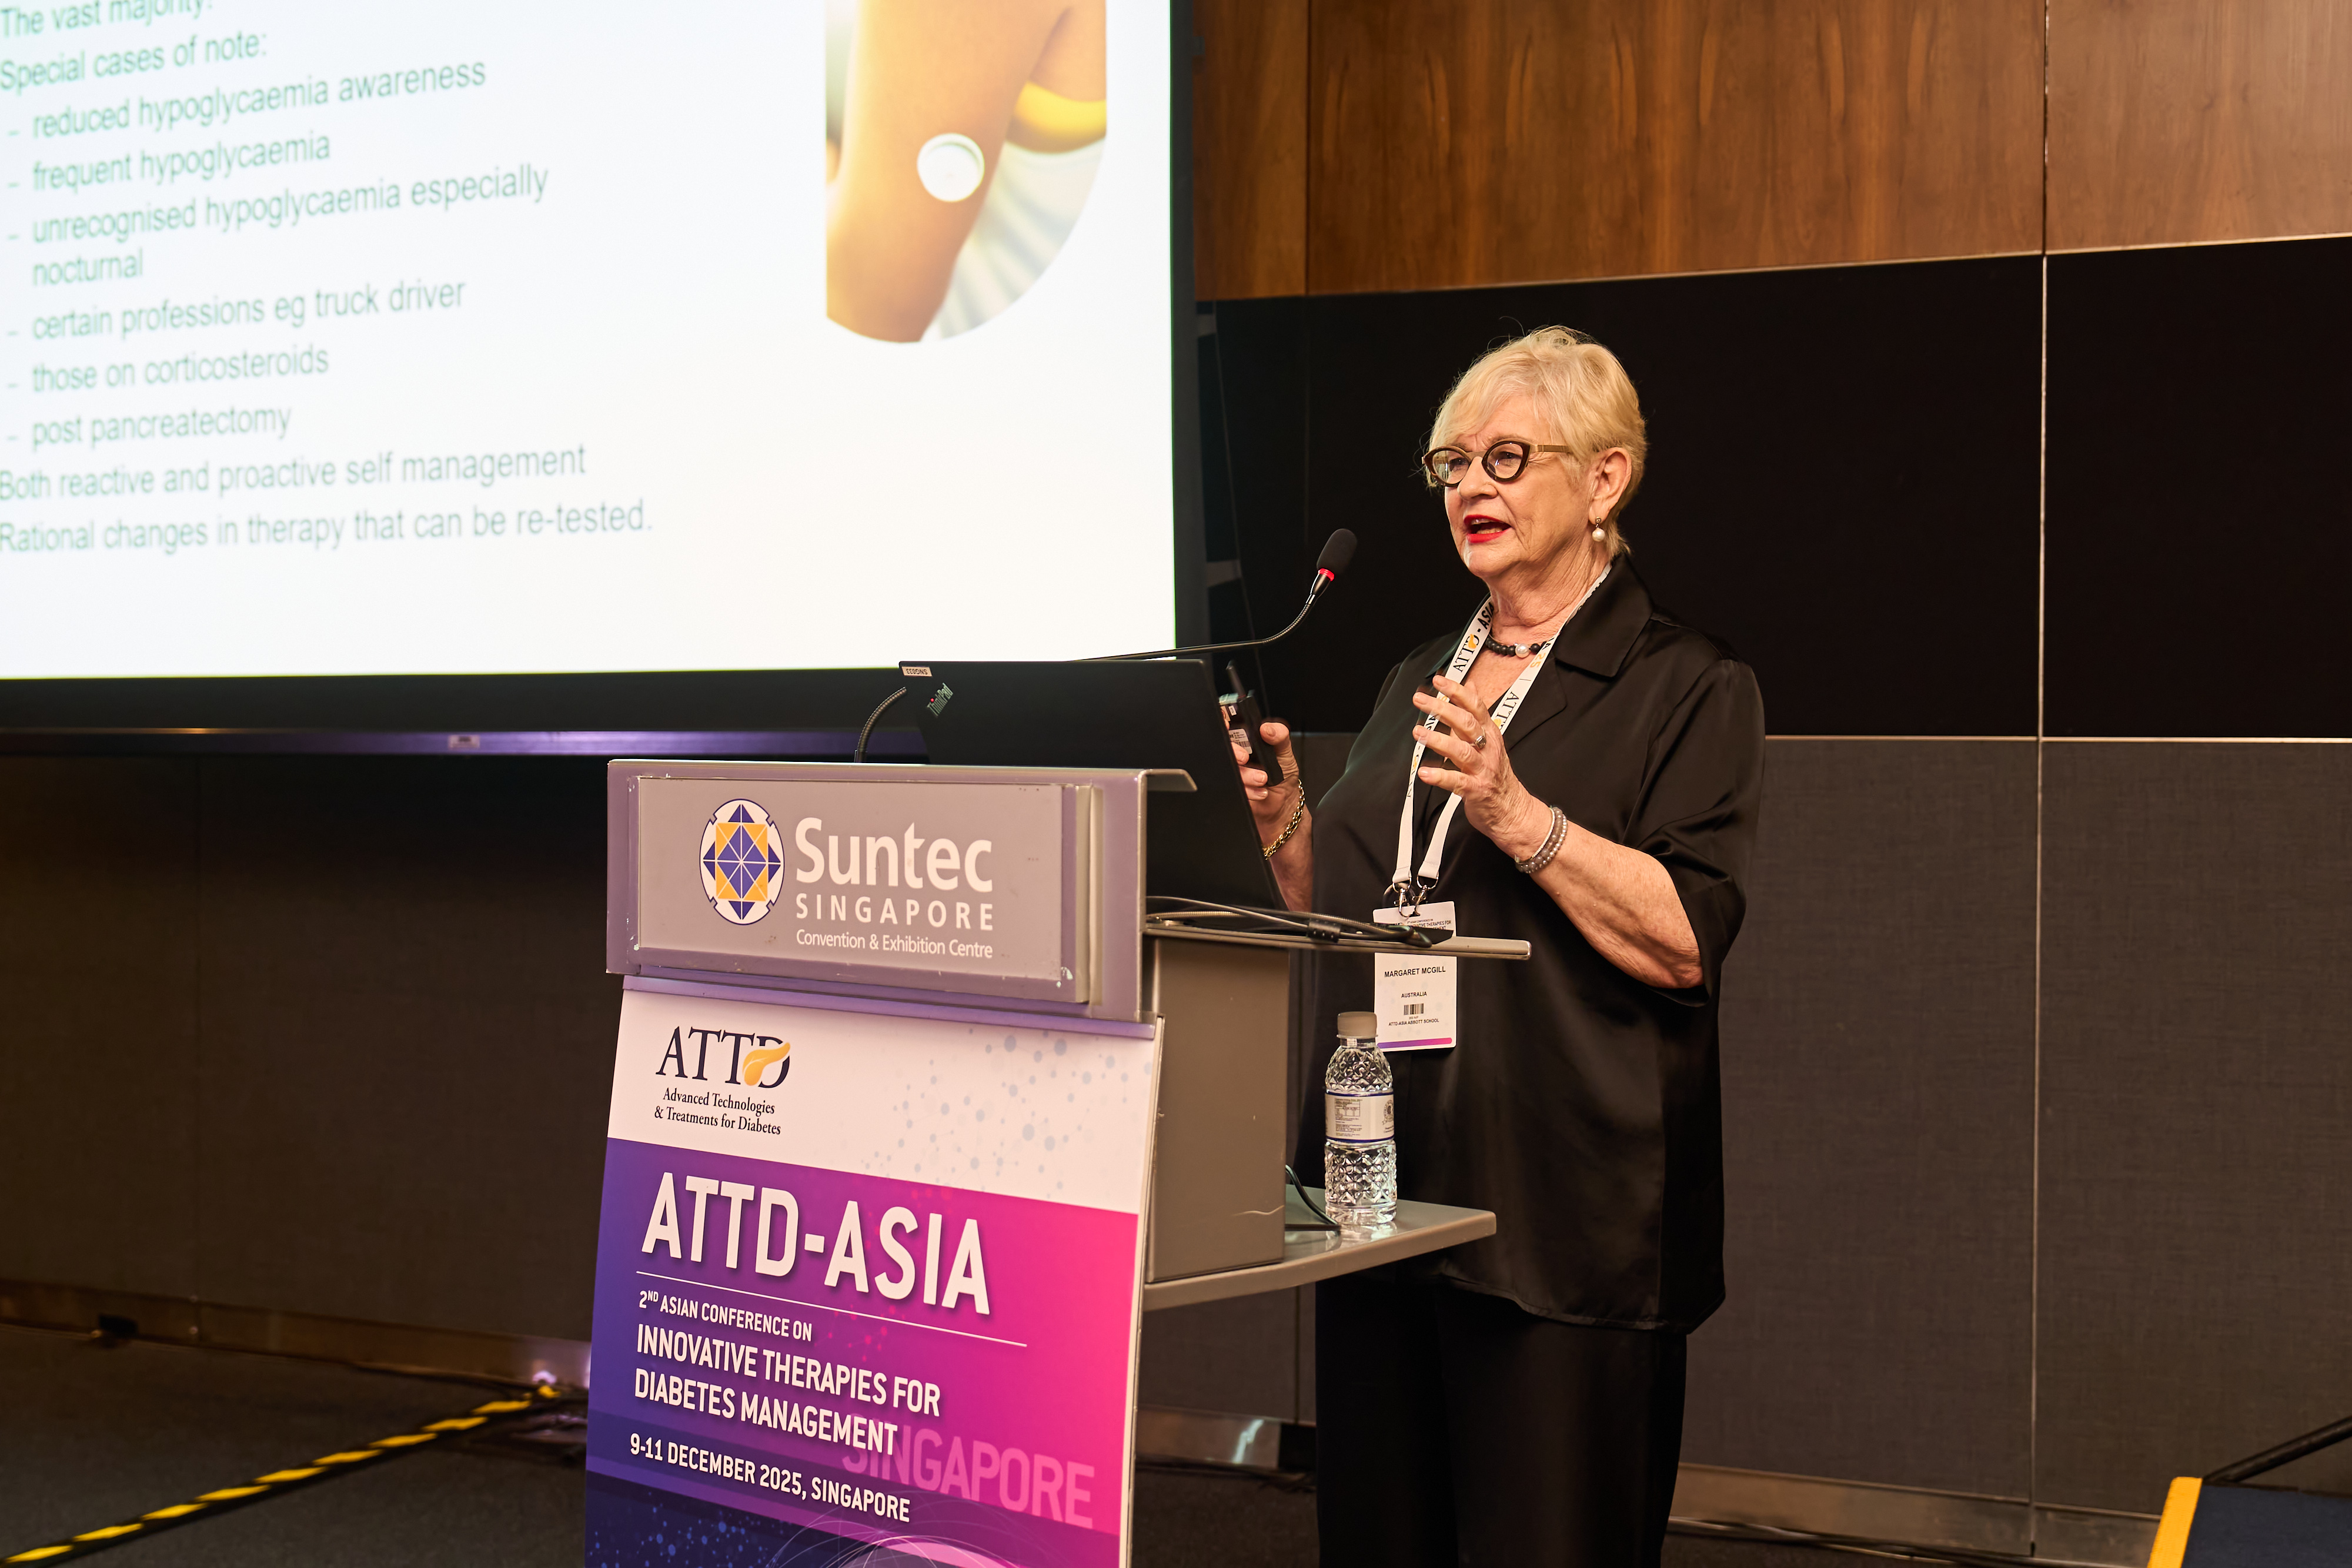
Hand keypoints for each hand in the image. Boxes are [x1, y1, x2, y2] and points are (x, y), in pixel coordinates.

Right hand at [1228, 715, 1302, 844]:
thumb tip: (1267, 728)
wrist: (1281, 807)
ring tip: (1263, 779)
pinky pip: (1231, 786)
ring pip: (1226, 768)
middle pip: (1222, 745)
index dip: (1225, 722)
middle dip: (1233, 751)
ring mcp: (1233, 772)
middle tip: (1245, 758)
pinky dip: (1248, 790)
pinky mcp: (1231, 788)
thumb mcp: (1286, 752)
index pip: (1229, 725)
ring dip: (1246, 775)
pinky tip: (1260, 792)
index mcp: (1247, 741)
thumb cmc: (1283, 777)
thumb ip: (1280, 735)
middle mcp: (1236, 755)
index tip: (1230, 726)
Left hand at [1412, 676, 1550, 859]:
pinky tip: (1424, 773)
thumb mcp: (1490, 739)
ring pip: (1462, 751)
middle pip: (1467, 724)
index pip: (1476, 707)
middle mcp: (1488, 749)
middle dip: (1443, 709)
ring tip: (1418, 733)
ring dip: (1438, 740)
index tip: (1439, 681)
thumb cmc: (1496, 773)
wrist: (1513, 810)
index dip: (1458, 692)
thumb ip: (1476, 713)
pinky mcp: (1476, 790)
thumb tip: (1471, 685)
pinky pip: (1457, 782)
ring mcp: (1483, 770)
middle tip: (1420, 700)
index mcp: (1490, 734)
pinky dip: (1440, 777)